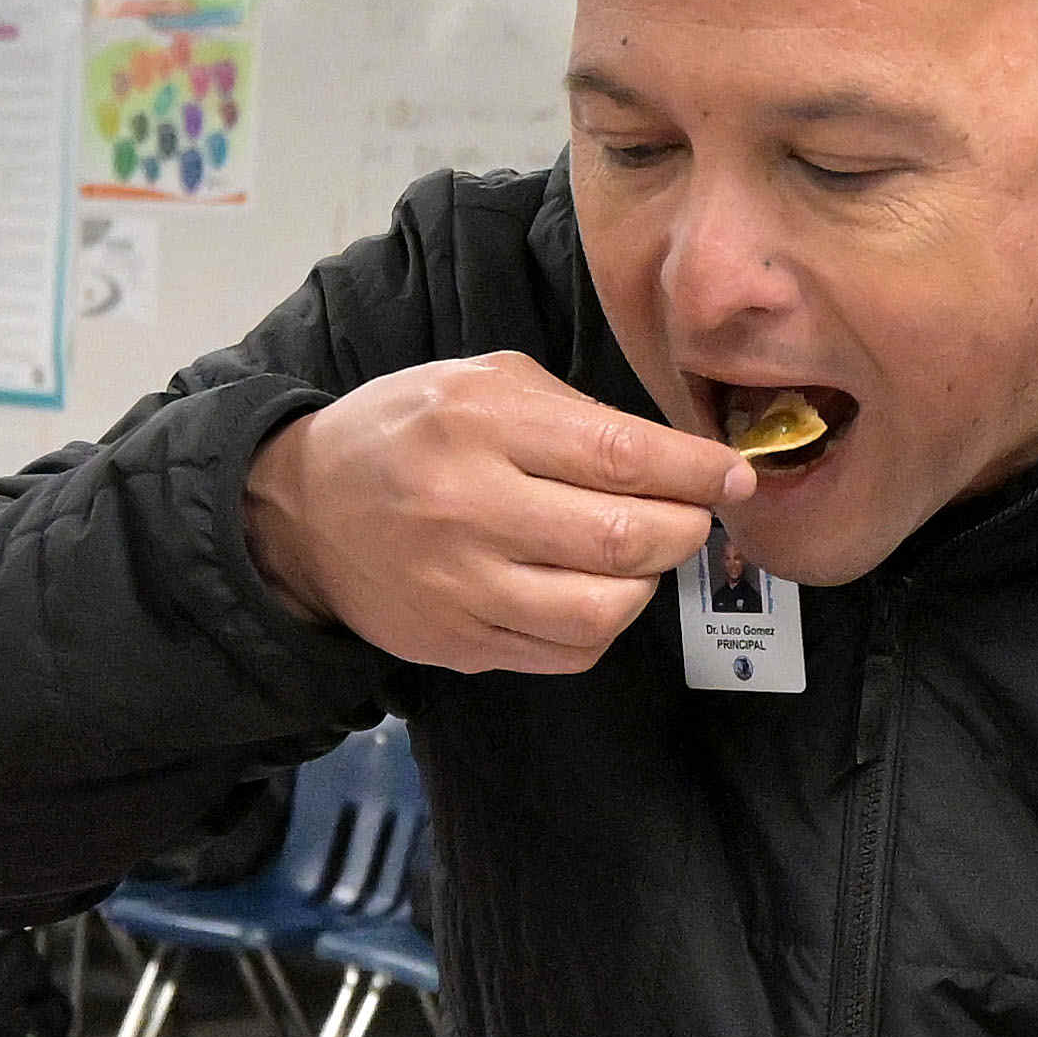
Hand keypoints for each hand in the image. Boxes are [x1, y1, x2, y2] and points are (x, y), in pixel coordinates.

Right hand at [239, 352, 756, 674]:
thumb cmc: (408, 433)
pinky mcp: (459, 644)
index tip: (734, 477)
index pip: (622, 456)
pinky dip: (603, 626)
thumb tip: (679, 458)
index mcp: (479, 424)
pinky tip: (591, 590)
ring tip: (638, 554)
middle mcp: (468, 508)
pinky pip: (568, 653)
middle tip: (692, 516)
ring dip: (647, 584)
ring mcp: (461, 587)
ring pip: (604, 611)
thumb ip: (576, 414)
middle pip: (624, 540)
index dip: (695, 473)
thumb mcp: (482, 383)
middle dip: (684, 530)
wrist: (303, 513)